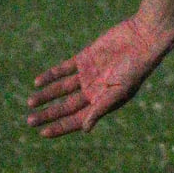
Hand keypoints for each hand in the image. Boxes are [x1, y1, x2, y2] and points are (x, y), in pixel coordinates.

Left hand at [26, 16, 173, 137]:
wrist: (143, 39)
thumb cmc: (136, 68)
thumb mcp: (119, 91)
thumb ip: (100, 108)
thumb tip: (84, 129)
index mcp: (103, 102)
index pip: (78, 119)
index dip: (61, 126)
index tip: (43, 132)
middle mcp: (94, 91)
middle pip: (66, 106)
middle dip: (49, 114)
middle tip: (30, 121)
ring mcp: (88, 74)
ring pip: (61, 88)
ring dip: (46, 95)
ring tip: (30, 102)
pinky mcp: (85, 58)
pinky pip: (64, 69)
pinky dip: (51, 75)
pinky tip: (38, 82)